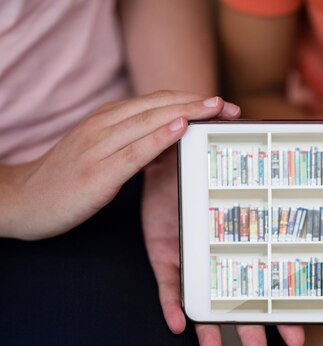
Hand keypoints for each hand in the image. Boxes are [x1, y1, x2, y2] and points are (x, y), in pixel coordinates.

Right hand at [0, 91, 232, 239]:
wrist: (21, 199)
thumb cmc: (67, 177)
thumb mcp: (103, 151)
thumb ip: (134, 141)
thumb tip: (174, 137)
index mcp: (108, 119)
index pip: (157, 101)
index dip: (192, 99)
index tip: (222, 105)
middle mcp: (104, 125)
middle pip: (159, 106)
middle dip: (198, 104)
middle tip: (230, 107)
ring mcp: (99, 147)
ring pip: (150, 121)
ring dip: (187, 112)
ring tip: (216, 108)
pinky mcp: (96, 172)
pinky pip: (134, 151)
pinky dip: (160, 137)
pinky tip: (181, 128)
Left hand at [142, 115, 304, 345]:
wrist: (163, 152)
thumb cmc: (205, 160)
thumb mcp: (233, 162)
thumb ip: (251, 159)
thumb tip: (258, 130)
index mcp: (244, 239)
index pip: (269, 279)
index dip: (282, 305)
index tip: (298, 329)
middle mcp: (222, 253)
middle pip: (238, 298)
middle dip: (250, 327)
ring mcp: (193, 258)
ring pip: (204, 299)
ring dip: (210, 326)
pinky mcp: (163, 255)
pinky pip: (168, 286)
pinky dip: (172, 305)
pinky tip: (179, 324)